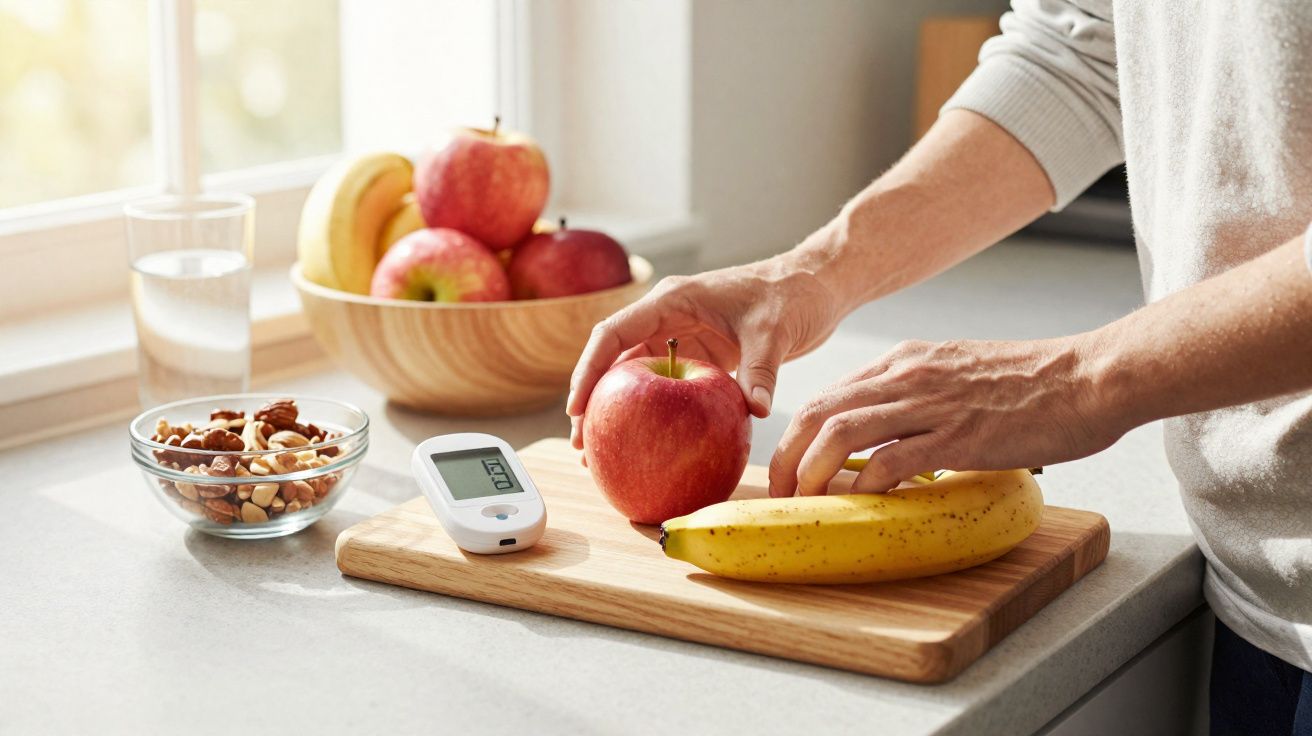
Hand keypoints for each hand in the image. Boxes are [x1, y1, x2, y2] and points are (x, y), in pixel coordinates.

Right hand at [566, 258, 843, 448]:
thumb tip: (756, 411)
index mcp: (672, 300)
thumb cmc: (791, 296)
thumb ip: (761, 371)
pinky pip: (662, 387)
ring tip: (600, 455)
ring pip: (634, 377)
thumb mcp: (773, 332)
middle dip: (593, 402)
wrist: (813, 287)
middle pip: (614, 360)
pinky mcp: (695, 356)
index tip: (577, 410)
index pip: (613, 334)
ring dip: (616, 412)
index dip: (588, 370)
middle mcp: (666, 318)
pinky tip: (644, 446)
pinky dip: (649, 414)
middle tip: (583, 447)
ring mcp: (679, 337)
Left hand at [767, 337, 1125, 495]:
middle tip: (780, 492)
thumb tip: (898, 436)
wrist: (1089, 376)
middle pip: (820, 411)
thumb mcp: (961, 372)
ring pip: (841, 432)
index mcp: (908, 361)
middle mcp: (908, 376)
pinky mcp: (959, 436)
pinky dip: (865, 485)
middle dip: (788, 456)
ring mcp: (931, 404)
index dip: (799, 433)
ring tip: (804, 503)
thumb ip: (923, 395)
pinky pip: (893, 462)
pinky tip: (860, 504)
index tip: (791, 465)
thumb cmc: (1036, 381)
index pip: (831, 394)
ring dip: (812, 472)